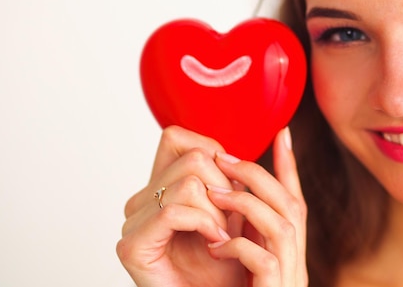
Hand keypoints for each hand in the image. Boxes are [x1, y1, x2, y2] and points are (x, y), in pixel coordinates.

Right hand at [116, 125, 244, 286]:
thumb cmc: (224, 266)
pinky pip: (174, 212)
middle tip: (229, 222)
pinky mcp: (132, 246)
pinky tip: (215, 244)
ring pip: (188, 184)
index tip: (230, 188)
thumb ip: (231, 176)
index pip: (177, 138)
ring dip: (219, 213)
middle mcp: (141, 201)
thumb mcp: (233, 212)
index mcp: (158, 188)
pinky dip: (205, 225)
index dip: (213, 154)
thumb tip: (270, 136)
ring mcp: (133, 222)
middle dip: (225, 188)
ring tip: (222, 237)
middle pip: (192, 158)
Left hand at [206, 127, 308, 286]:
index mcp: (289, 253)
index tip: (282, 132)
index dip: (290, 166)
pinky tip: (214, 246)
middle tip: (222, 159)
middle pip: (292, 206)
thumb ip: (247, 235)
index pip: (295, 202)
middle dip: (258, 176)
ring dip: (246, 204)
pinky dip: (238, 246)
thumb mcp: (246, 264)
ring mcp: (289, 278)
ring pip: (282, 227)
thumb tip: (231, 195)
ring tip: (212, 195)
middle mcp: (296, 263)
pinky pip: (264, 261)